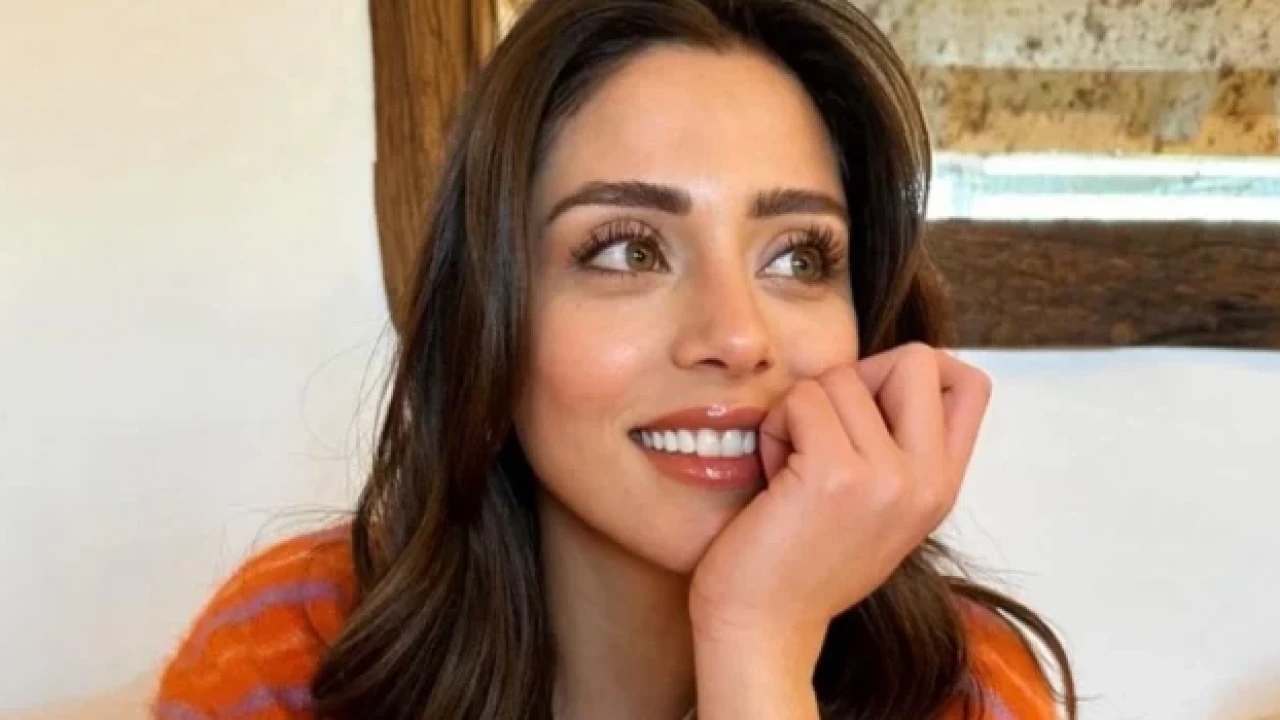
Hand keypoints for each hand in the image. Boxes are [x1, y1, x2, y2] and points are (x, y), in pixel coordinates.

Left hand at [688, 343, 991, 666]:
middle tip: (823, 428)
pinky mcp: (836, 473)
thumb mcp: (878, 508)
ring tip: (791, 466)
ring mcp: (887, 477)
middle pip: (917, 358)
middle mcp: (928, 481)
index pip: (971, 384)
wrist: (763, 627)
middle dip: (856, 376)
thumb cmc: (802, 562)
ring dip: (800, 411)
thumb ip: (899, 450)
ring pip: (841, 377)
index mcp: (942, 487)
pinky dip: (775, 425)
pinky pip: (801, 399)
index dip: (915, 370)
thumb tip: (884, 370)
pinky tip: (772, 474)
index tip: (867, 402)